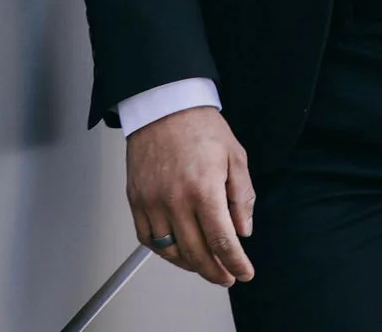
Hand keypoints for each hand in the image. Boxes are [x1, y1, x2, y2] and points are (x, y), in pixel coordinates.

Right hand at [126, 107, 255, 285]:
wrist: (165, 105)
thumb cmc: (200, 126)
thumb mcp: (235, 155)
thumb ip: (242, 196)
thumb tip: (244, 230)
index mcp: (204, 189)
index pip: (222, 241)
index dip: (236, 262)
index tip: (244, 272)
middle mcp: (176, 200)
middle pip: (196, 253)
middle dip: (216, 271)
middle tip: (226, 275)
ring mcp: (153, 202)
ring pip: (171, 252)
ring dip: (190, 265)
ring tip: (205, 265)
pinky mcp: (137, 200)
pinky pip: (148, 239)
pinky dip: (164, 252)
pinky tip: (177, 251)